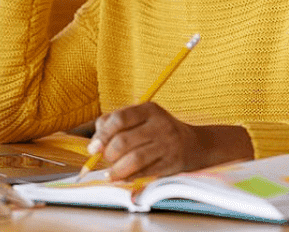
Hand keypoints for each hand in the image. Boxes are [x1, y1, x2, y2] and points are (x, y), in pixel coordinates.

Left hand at [88, 103, 252, 181]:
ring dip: (117, 170)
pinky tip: (123, 177)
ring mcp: (168, 144)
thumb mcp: (140, 118)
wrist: (195, 144)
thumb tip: (95, 143)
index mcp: (149, 109)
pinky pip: (146, 172)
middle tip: (104, 160)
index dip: (102, 135)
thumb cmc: (157, 130)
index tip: (93, 148)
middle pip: (124, 141)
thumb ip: (115, 124)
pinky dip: (130, 176)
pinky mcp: (173, 163)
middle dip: (108, 154)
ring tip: (109, 174)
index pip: (119, 119)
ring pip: (135, 159)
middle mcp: (160, 125)